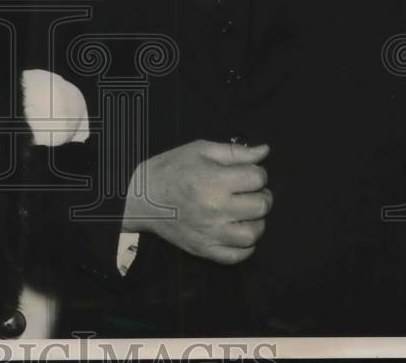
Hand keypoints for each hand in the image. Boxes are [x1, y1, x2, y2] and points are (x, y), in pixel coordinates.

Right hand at [122, 139, 271, 264]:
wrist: (141, 197)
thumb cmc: (171, 169)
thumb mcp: (200, 150)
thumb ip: (234, 152)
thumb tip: (264, 151)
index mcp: (214, 180)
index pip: (257, 178)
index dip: (257, 173)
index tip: (248, 173)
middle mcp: (215, 209)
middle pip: (261, 205)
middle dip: (261, 195)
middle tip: (248, 192)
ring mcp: (211, 233)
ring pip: (254, 233)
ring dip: (256, 221)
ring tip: (244, 212)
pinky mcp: (204, 249)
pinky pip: (238, 255)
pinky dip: (245, 246)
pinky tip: (237, 231)